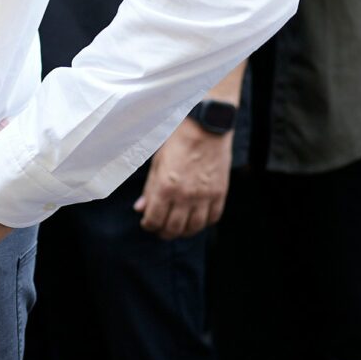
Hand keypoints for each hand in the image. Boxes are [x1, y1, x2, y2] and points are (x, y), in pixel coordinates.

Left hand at [136, 117, 230, 238]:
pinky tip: (196, 219)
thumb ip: (149, 189)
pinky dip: (204, 223)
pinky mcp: (220, 192)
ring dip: (184, 232)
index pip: (154, 219)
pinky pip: (213, 218)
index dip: (148, 225)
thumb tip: (140, 209)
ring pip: (194, 227)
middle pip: (173, 228)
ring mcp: (205, 195)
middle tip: (161, 230)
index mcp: (165, 186)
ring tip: (178, 228)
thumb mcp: (157, 162)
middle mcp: (185, 195)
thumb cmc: (177, 141)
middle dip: (164, 232)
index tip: (147, 223)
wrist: (206, 126)